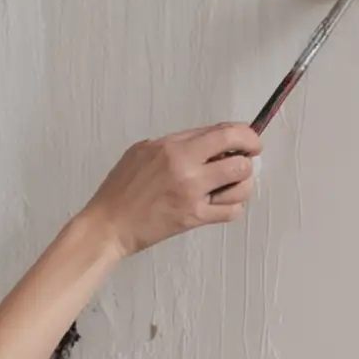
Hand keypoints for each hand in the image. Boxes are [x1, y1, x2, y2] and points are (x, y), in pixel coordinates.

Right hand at [77, 122, 261, 256]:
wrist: (109, 224)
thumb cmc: (121, 188)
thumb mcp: (143, 151)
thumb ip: (176, 142)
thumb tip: (209, 139)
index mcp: (172, 148)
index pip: (224, 134)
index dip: (245, 135)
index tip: (249, 141)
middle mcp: (186, 169)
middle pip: (240, 160)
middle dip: (248, 159)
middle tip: (244, 162)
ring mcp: (192, 195)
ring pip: (241, 186)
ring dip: (243, 184)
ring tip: (232, 185)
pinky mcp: (194, 218)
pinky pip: (232, 211)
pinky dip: (233, 207)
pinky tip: (222, 203)